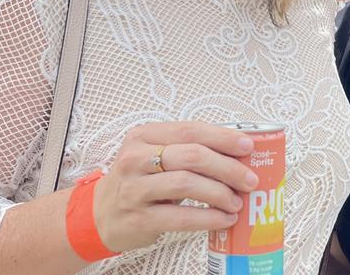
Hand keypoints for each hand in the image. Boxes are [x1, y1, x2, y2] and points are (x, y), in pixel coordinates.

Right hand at [92, 121, 258, 252]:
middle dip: (228, 167)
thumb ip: (187, 149)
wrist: (99, 214)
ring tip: (237, 201)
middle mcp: (136, 159)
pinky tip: (224, 219)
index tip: (248, 146)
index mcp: (144, 136)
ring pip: (187, 184)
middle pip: (192, 156)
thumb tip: (238, 152)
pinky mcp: (139, 218)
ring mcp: (134, 189)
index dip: (223, 137)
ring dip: (220, 193)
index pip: (190, 130)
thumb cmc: (138, 181)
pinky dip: (208, 218)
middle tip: (249, 179)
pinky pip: (181, 217)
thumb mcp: (154, 155)